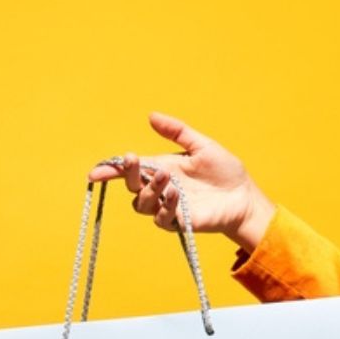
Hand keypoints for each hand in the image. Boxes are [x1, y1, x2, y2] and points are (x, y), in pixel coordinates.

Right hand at [88, 112, 274, 253]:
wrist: (243, 196)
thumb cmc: (224, 171)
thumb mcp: (201, 145)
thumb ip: (177, 131)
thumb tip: (151, 116)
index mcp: (160, 168)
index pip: (130, 171)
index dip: (111, 171)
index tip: (96, 172)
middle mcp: (160, 188)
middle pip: (132, 187)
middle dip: (129, 174)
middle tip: (135, 160)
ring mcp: (166, 207)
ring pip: (142, 204)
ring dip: (150, 190)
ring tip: (167, 178)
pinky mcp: (177, 222)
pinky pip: (162, 218)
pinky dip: (167, 206)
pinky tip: (178, 195)